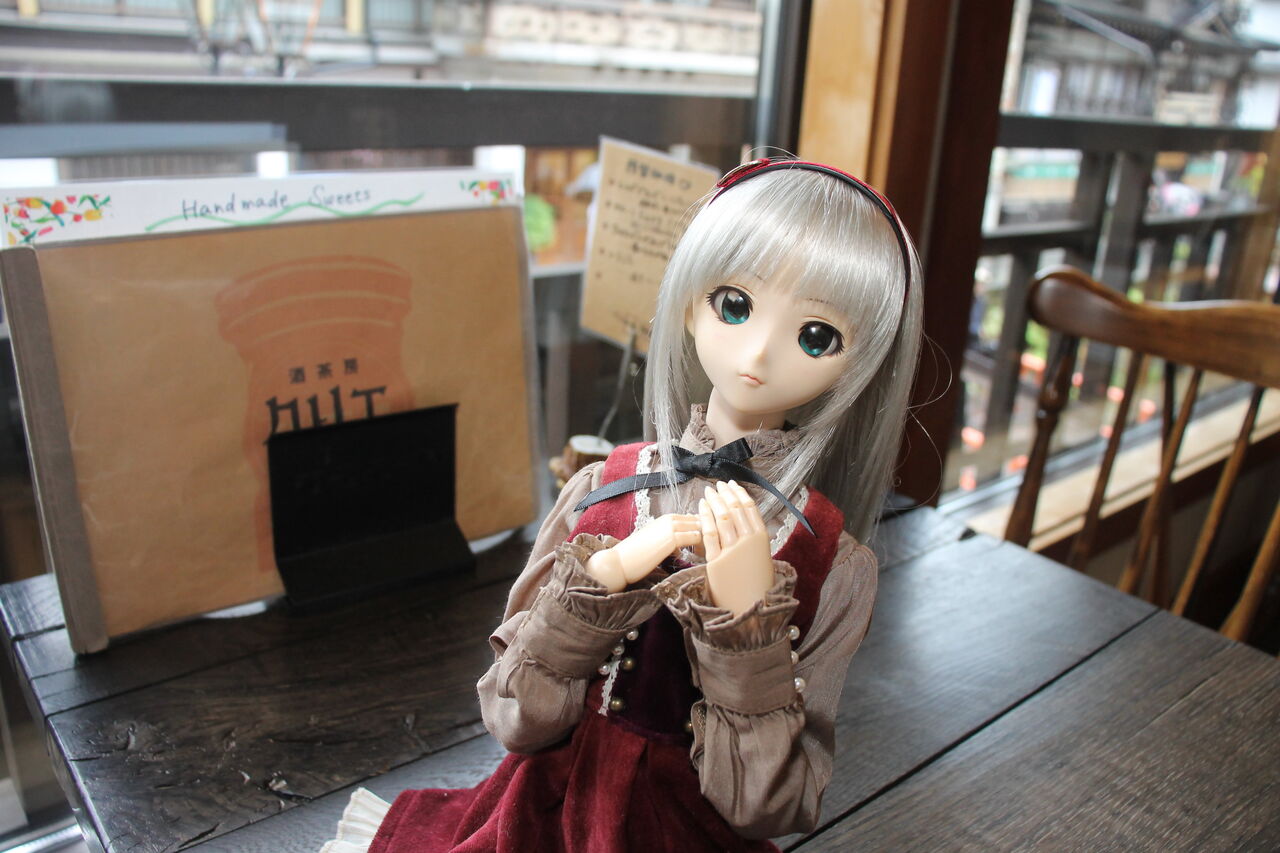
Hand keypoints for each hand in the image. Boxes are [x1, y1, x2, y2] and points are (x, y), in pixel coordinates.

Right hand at [586, 513, 700, 592]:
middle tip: (713, 551)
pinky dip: (703, 548)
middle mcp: (671, 518)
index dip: (704, 532)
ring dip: (708, 542)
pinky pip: (698, 538)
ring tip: (708, 556)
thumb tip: (685, 544)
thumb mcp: (657, 542)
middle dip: (710, 535)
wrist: (620, 562)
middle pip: (702, 521)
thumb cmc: (637, 556)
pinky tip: (702, 559)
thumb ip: (672, 539)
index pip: (696, 519)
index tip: (708, 547)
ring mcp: (672, 526)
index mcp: (668, 518)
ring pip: (703, 528)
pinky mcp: (672, 538)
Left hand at [701, 481, 773, 615]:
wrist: (750, 608)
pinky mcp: (716, 561)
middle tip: (716, 484)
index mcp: (762, 538)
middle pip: (734, 509)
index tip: (731, 484)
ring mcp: (732, 550)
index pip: (749, 507)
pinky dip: (704, 517)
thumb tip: (746, 522)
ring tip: (707, 491)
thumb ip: (754, 539)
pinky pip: (709, 533)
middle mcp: (748, 541)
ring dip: (714, 501)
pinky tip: (700, 507)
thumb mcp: (763, 558)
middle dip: (724, 493)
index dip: (739, 493)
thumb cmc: (757, 584)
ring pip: (721, 517)